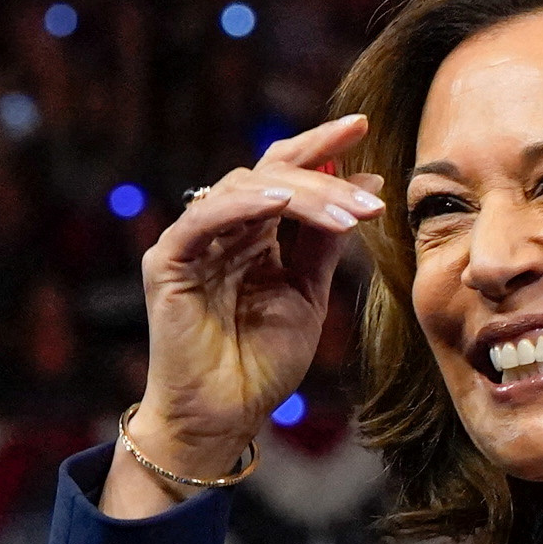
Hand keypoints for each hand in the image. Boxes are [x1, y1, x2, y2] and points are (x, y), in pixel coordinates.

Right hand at [111, 113, 384, 515]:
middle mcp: (219, 229)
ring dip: (304, 197)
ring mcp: (191, 242)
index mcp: (253, 233)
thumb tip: (362, 183)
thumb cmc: (261, 361)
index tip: (364, 128)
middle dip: (326, 177)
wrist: (224, 416)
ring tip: (352, 214)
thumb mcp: (308, 293)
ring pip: (246, 190)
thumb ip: (323, 241)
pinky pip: (203, 219)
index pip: (284, 174)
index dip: (321, 147)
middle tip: (375, 196)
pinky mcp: (167, 261)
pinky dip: (243, 206)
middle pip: (270, 174)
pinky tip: (281, 206)